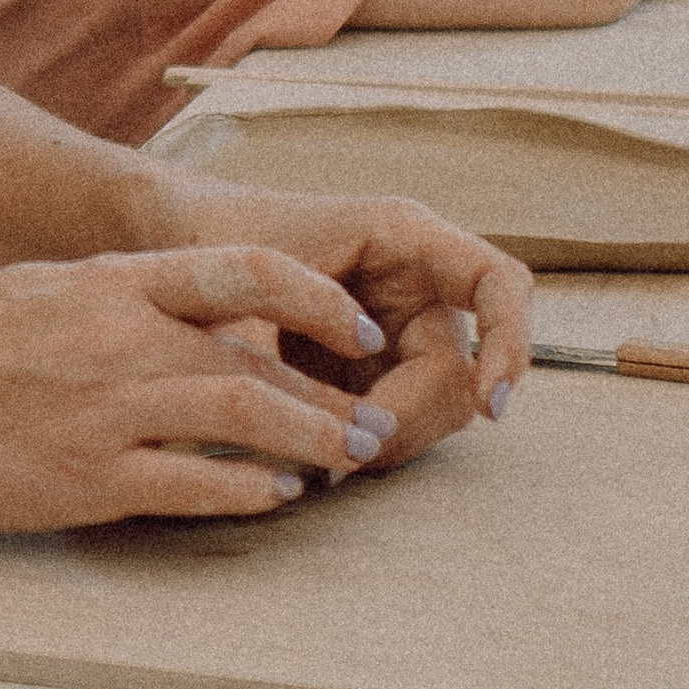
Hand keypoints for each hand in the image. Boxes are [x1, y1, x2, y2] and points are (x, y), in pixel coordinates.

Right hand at [0, 245, 449, 531]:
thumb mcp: (48, 287)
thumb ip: (129, 295)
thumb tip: (207, 306)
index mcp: (111, 282)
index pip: (243, 272)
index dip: (316, 300)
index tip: (359, 327)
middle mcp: (117, 340)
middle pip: (255, 361)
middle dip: (330, 396)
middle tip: (377, 422)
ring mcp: (103, 413)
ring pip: (240, 420)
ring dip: (309, 444)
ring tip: (348, 461)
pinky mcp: (85, 481)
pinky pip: (190, 488)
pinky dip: (246, 494)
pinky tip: (274, 498)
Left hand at [150, 181, 531, 452]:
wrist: (177, 249)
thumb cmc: (219, 242)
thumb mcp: (260, 272)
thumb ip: (318, 325)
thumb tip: (372, 412)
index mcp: (406, 238)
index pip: (500, 282)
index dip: (511, 343)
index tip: (491, 407)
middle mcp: (418, 286)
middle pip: (462, 371)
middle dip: (411, 417)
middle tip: (347, 451)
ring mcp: (401, 332)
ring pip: (433, 409)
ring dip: (386, 437)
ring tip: (321, 448)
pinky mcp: (377, 371)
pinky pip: (396, 422)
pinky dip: (364, 443)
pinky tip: (317, 447)